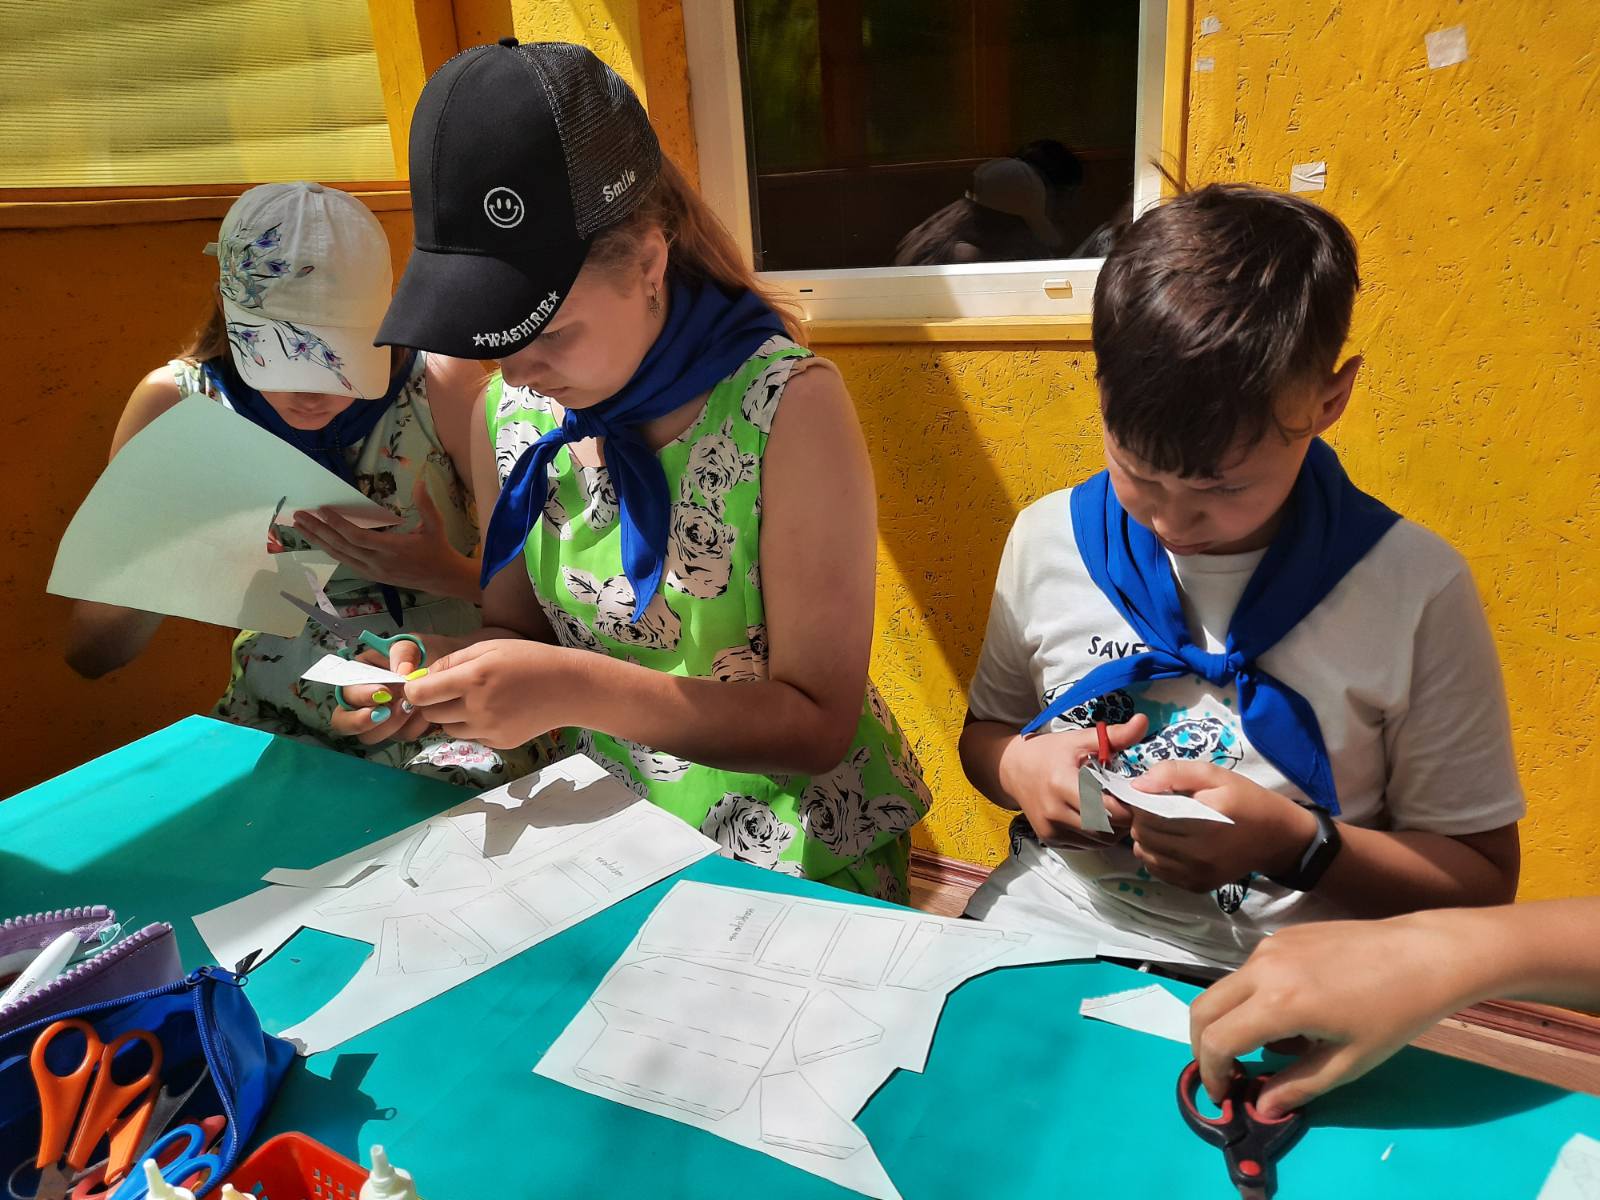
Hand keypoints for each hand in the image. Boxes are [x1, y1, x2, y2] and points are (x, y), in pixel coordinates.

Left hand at [294, 478, 478, 599]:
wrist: (442, 578)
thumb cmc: (438, 549)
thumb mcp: (436, 525)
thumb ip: (426, 504)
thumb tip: (420, 480)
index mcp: (392, 549)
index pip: (357, 537)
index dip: (337, 524)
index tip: (323, 510)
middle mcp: (377, 562)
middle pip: (341, 546)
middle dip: (319, 530)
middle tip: (300, 516)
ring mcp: (372, 571)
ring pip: (339, 556)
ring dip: (318, 541)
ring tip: (301, 528)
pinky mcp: (371, 575)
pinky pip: (345, 561)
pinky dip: (330, 550)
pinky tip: (319, 541)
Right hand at [328, 638, 432, 743]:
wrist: (453, 670)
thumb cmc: (428, 653)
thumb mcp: (414, 643)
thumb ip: (402, 652)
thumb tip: (402, 672)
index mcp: (360, 675)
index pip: (344, 691)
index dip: (358, 697)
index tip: (383, 692)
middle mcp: (364, 699)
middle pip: (343, 721)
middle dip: (363, 720)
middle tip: (388, 711)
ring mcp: (381, 717)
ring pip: (370, 736)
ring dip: (390, 725)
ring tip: (412, 709)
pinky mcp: (400, 729)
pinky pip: (399, 736)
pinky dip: (412, 728)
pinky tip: (425, 714)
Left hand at [403, 639, 572, 748]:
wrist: (569, 688)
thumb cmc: (529, 659)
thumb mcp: (490, 647)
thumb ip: (452, 661)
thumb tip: (421, 679)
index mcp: (473, 678)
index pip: (420, 694)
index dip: (414, 690)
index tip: (419, 686)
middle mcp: (477, 707)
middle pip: (431, 713)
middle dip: (434, 702)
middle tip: (452, 690)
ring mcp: (488, 729)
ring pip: (448, 728)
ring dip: (453, 716)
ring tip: (477, 700)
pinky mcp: (499, 743)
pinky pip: (472, 737)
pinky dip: (475, 726)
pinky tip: (497, 711)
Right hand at [998, 716, 1148, 849]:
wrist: (1012, 769)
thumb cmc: (1048, 752)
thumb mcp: (1079, 739)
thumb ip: (1113, 735)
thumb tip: (1142, 722)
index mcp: (1061, 784)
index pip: (1107, 809)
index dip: (1127, 805)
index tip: (1133, 793)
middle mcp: (1054, 812)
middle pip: (1106, 830)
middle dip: (1124, 820)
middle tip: (1128, 802)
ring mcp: (1051, 830)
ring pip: (1099, 842)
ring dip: (1114, 830)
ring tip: (1114, 809)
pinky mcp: (1051, 840)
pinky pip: (1086, 845)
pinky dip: (1098, 835)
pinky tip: (1097, 817)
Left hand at [1127, 762, 1318, 891]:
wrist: (1278, 838)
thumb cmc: (1246, 800)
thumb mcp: (1215, 775)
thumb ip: (1174, 774)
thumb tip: (1137, 785)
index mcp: (1204, 821)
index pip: (1148, 814)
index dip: (1141, 802)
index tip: (1150, 794)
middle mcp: (1198, 854)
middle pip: (1143, 835)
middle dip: (1142, 819)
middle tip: (1157, 808)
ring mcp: (1197, 874)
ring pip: (1145, 855)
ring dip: (1147, 838)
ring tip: (1165, 826)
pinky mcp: (1197, 886)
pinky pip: (1158, 871)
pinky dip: (1156, 856)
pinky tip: (1172, 843)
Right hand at [1189, 913, 1478, 1115]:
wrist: (1423, 954)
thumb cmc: (1394, 1015)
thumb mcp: (1348, 1062)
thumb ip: (1297, 1086)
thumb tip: (1262, 1106)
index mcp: (1279, 1003)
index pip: (1218, 1041)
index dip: (1212, 1073)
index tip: (1224, 1094)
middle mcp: (1262, 969)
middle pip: (1203, 1009)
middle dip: (1204, 1046)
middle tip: (1225, 1073)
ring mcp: (1269, 946)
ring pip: (1225, 989)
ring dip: (1231, 1021)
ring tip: (1274, 1044)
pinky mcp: (1281, 935)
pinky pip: (1250, 971)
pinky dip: (1252, 998)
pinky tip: (1294, 1010)